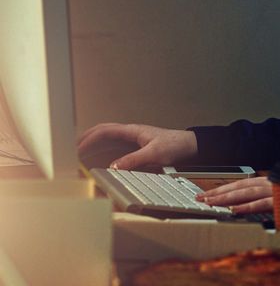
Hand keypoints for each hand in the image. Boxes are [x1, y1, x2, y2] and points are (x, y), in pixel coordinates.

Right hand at [78, 123, 197, 170]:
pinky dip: (103, 152)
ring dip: (93, 144)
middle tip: (71, 149)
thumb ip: (134, 160)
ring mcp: (132, 140)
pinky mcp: (136, 148)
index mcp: (132, 130)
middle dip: (86, 139)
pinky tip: (97, 159)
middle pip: (103, 132)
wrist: (189, 146)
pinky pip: (115, 148)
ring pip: (107, 139)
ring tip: (78, 154)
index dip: (90, 139)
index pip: (105, 131)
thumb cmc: (174, 144)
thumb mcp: (154, 153)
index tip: (77, 148)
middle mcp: (130, 134)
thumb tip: (114, 167)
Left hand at [198, 176, 272, 214]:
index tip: (207, 195)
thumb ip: (261, 202)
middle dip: (218, 192)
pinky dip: (247, 206)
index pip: (239, 185)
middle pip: (239, 187)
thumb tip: (242, 207)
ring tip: (211, 202)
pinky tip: (234, 210)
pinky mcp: (279, 202)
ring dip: (227, 197)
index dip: (222, 190)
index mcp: (265, 183)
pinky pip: (261, 204)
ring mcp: (273, 192)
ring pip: (246, 193)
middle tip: (201, 198)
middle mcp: (267, 185)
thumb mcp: (276, 200)